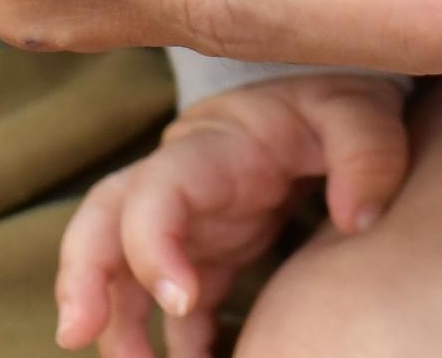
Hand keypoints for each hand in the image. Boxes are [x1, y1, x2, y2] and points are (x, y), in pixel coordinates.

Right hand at [57, 73, 412, 357]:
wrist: (332, 111)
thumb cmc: (337, 106)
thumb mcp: (359, 110)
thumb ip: (365, 153)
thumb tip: (357, 218)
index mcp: (213, 148)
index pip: (156, 190)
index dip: (151, 244)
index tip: (180, 299)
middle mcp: (184, 186)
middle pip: (103, 222)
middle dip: (82, 277)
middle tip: (76, 335)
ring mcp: (192, 227)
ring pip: (125, 273)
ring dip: (119, 325)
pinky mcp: (210, 259)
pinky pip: (177, 309)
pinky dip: (176, 343)